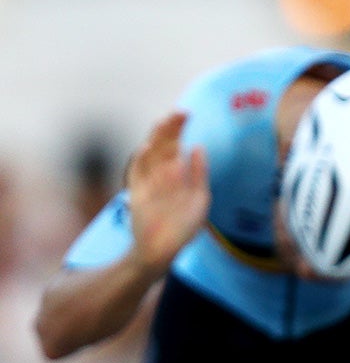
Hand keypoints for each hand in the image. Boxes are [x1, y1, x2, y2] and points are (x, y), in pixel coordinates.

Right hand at [127, 113, 209, 271]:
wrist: (164, 250)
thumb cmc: (183, 226)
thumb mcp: (199, 197)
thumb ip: (199, 173)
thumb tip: (197, 147)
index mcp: (173, 174)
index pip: (174, 144)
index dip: (178, 129)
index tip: (186, 113)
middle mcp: (159, 175)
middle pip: (162, 146)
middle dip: (169, 129)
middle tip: (179, 112)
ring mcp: (147, 184)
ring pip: (150, 155)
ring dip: (156, 139)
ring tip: (164, 122)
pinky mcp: (137, 195)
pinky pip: (136, 175)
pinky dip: (140, 161)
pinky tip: (147, 147)